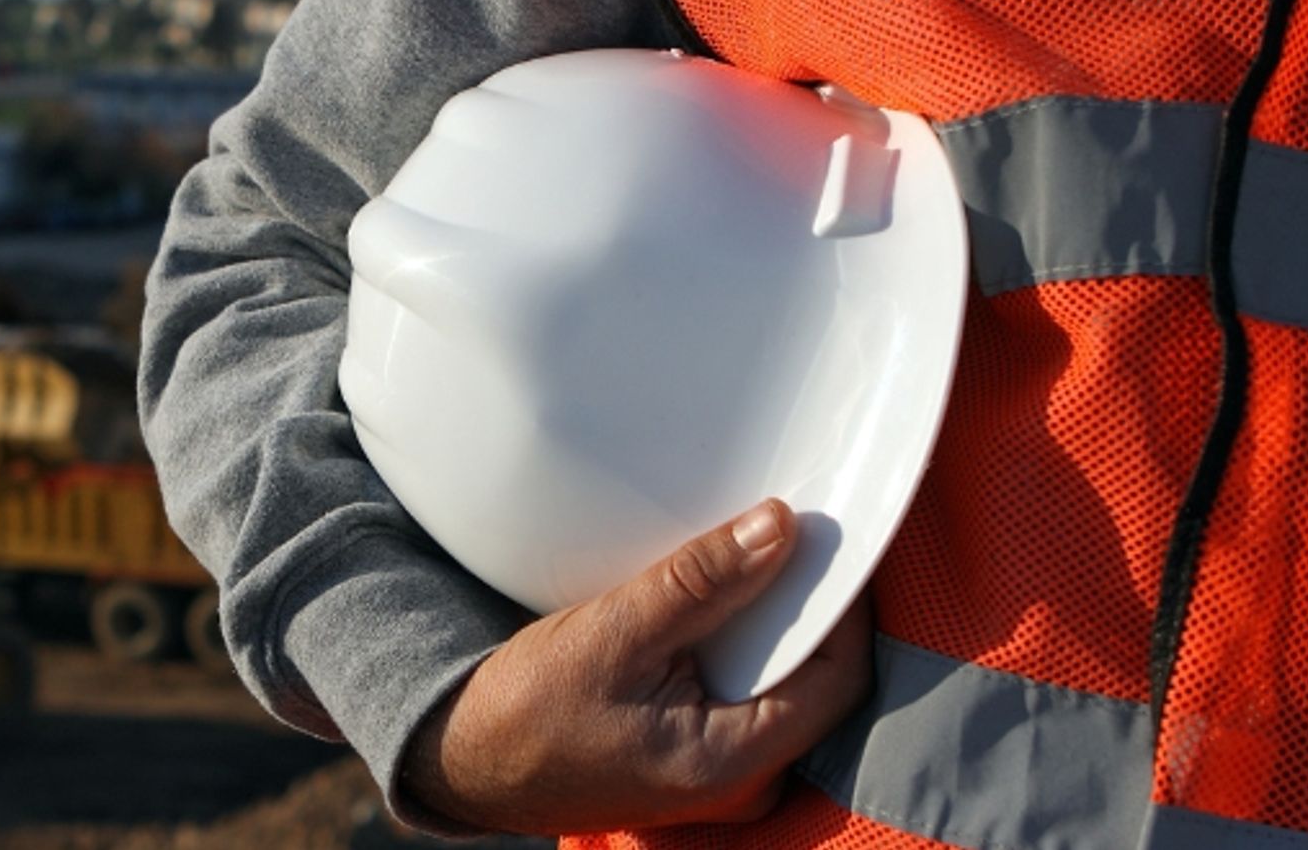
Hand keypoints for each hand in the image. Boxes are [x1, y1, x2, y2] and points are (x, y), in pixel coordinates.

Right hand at [401, 498, 871, 834]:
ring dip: (763, 620)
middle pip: (815, 677)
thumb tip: (779, 527)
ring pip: (780, 680)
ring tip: (734, 564)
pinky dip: (734, 643)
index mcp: (732, 763)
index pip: (837, 675)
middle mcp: (743, 780)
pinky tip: (705, 606)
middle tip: (776, 535)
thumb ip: (702, 582)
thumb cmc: (528, 711)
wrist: (467, 761)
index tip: (821, 537)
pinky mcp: (700, 754)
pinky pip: (746, 689)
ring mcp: (723, 773)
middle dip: (800, 605)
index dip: (840, 602)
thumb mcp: (614, 632)